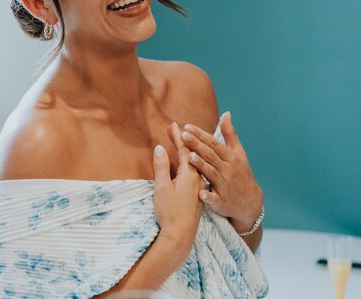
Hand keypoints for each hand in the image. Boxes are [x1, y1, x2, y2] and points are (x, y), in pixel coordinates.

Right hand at [152, 122, 203, 248]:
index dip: (178, 137)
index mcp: (189, 175)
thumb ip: (161, 167)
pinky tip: (189, 164)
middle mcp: (198, 179)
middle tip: (177, 128)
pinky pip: (197, 172)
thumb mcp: (161, 187)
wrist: (181, 235)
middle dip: (184, 140)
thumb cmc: (169, 211)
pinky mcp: (198, 195)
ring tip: (184, 142)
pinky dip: (191, 163)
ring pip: (196, 164)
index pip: (185, 151)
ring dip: (189, 151)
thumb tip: (161, 148)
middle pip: (192, 155)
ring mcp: (199, 188)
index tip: (173, 124)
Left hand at [181, 112, 263, 231]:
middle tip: (183, 136)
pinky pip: (214, 198)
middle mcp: (228, 170)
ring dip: (202, 166)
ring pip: (212, 174)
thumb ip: (229, 134)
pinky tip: (200, 193)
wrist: (251, 202)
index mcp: (230, 158)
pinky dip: (208, 196)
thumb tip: (226, 113)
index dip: (201, 135)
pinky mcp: (222, 201)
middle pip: (211, 156)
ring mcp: (226, 186)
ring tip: (190, 157)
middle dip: (197, 146)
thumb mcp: (238, 153)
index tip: (187, 126)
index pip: (214, 144)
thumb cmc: (241, 173)